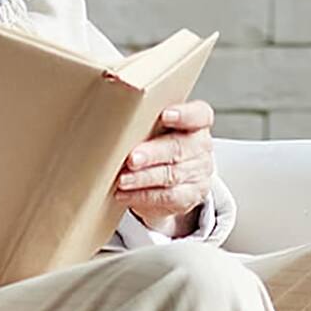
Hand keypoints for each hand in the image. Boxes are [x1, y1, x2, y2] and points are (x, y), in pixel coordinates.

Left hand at [114, 99, 215, 234]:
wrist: (166, 179)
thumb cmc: (156, 145)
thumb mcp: (153, 128)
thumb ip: (142, 119)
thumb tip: (109, 114)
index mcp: (196, 122)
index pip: (199, 114)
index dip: (184, 115)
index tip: (165, 115)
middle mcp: (201, 146)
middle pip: (179, 147)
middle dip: (152, 154)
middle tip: (132, 159)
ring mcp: (199, 172)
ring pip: (171, 175)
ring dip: (143, 178)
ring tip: (123, 180)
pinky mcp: (191, 195)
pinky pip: (168, 197)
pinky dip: (144, 196)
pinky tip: (126, 193)